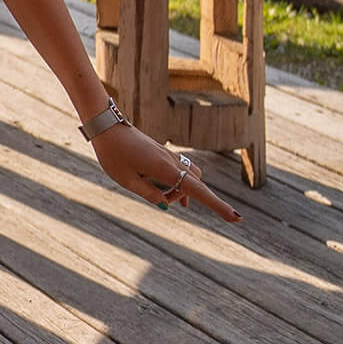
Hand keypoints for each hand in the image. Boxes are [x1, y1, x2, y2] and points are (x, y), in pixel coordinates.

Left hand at [91, 124, 240, 223]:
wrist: (105, 124)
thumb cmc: (113, 153)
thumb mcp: (126, 181)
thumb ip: (149, 194)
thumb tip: (166, 204)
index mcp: (165, 169)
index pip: (198, 191)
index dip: (218, 206)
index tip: (237, 218)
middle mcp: (171, 161)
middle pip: (195, 185)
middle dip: (188, 199)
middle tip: (166, 203)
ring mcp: (168, 155)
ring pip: (188, 177)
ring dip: (180, 191)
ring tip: (158, 196)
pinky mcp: (162, 153)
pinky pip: (179, 171)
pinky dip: (176, 183)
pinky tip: (169, 194)